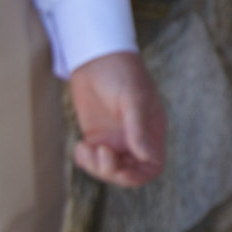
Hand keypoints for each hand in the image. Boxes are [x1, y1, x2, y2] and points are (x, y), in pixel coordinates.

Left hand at [67, 51, 165, 185]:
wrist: (97, 56)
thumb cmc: (122, 72)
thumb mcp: (133, 99)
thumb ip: (139, 128)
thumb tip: (146, 155)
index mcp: (151, 131)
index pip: (151, 166)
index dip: (137, 175)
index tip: (120, 169)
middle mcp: (134, 139)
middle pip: (128, 172)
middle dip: (112, 171)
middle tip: (99, 152)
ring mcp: (114, 138)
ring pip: (108, 169)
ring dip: (95, 166)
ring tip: (85, 148)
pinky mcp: (96, 136)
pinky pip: (91, 159)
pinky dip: (84, 160)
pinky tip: (80, 146)